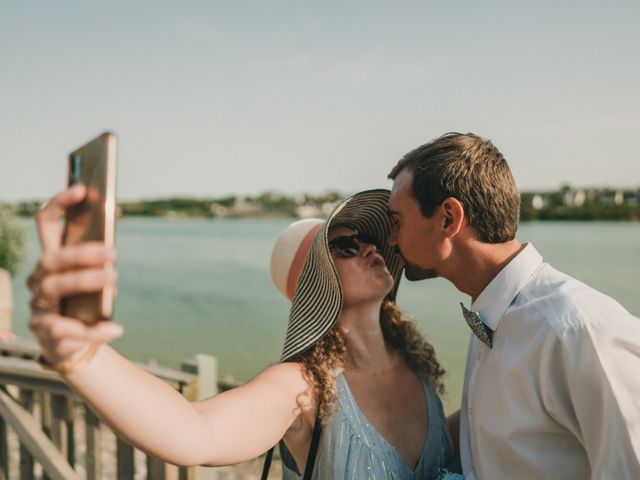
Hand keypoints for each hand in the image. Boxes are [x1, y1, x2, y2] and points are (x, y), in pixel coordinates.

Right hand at [27, 185, 122, 367]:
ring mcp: (38, 304)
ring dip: (85, 281)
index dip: (60, 203)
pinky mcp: (45, 332)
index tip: (82, 190)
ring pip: (55, 286)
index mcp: (52, 259)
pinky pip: (67, 328)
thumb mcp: (94, 282)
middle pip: (51, 257)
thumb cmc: (85, 304)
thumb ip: (99, 265)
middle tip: (112, 253)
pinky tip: (115, 329)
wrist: (76, 346)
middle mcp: (39, 278)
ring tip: (114, 281)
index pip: (46, 224)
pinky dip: (95, 330)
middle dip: (81, 253)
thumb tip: (110, 252)